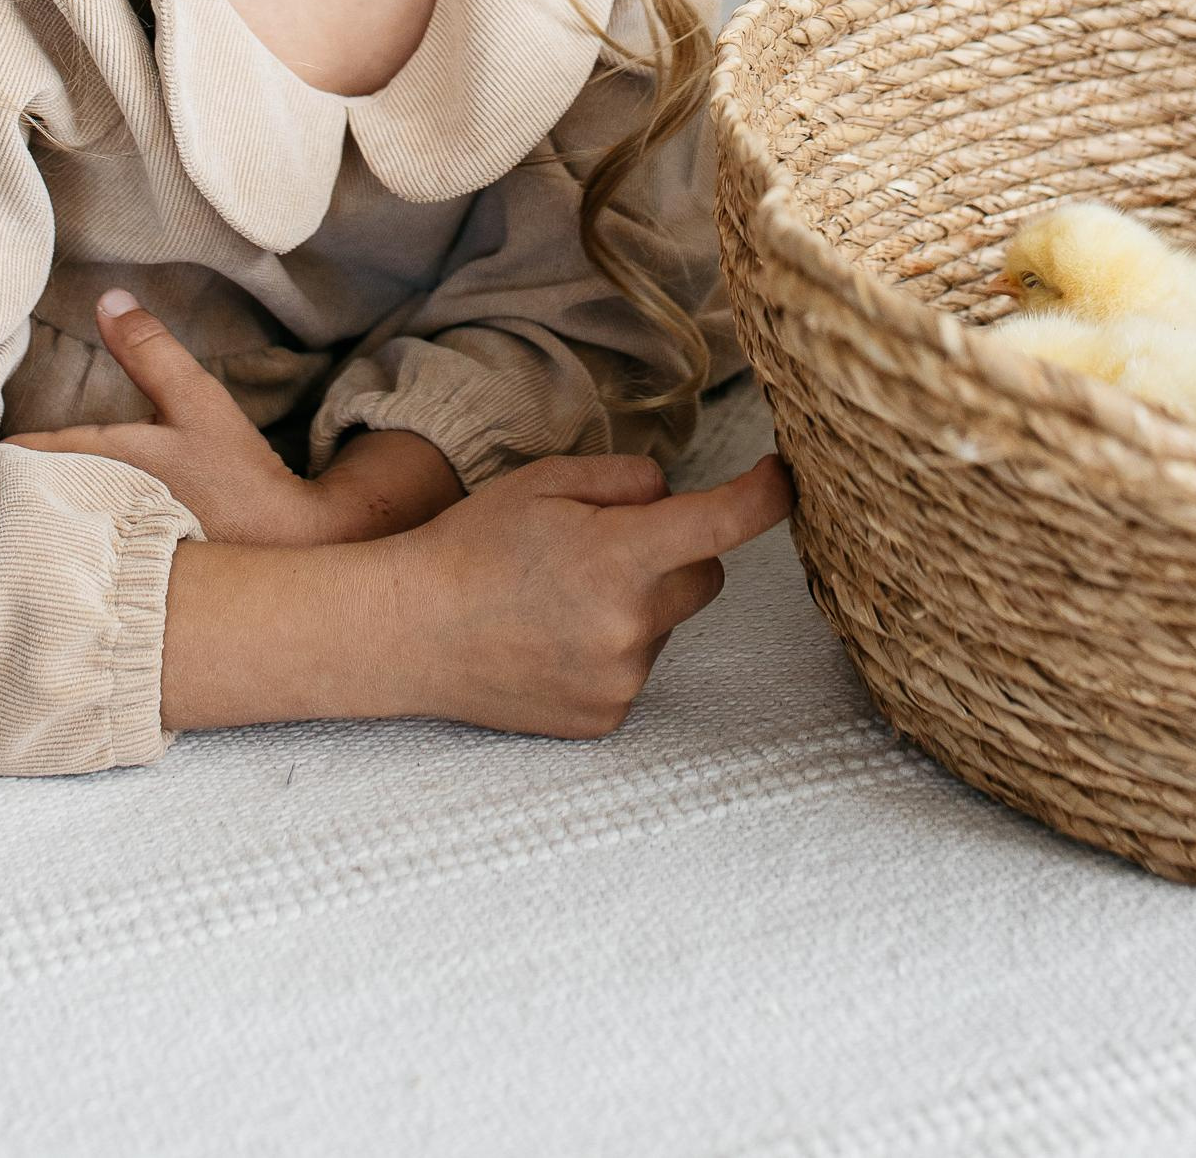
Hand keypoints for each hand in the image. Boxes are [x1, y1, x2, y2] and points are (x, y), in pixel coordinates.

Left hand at [7, 291, 331, 546]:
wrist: (282, 552)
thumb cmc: (233, 478)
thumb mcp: (196, 404)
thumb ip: (150, 352)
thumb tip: (107, 299)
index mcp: (94, 470)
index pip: (22, 460)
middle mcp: (89, 516)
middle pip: (24, 504)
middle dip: (4, 492)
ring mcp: (105, 552)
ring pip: (50, 528)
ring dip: (34, 516)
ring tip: (12, 510)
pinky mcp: (127, 575)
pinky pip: (76, 553)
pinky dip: (66, 540)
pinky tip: (71, 536)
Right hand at [374, 450, 792, 736]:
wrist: (411, 631)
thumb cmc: (476, 543)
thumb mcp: (547, 480)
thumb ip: (628, 478)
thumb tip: (675, 498)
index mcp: (620, 557)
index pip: (723, 525)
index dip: (765, 497)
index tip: (784, 478)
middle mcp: (631, 627)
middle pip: (705, 575)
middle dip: (673, 553)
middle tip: (602, 546)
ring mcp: (620, 681)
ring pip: (667, 624)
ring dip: (637, 604)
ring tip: (559, 598)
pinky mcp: (605, 718)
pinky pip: (637, 668)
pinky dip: (611, 648)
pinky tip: (553, 638)